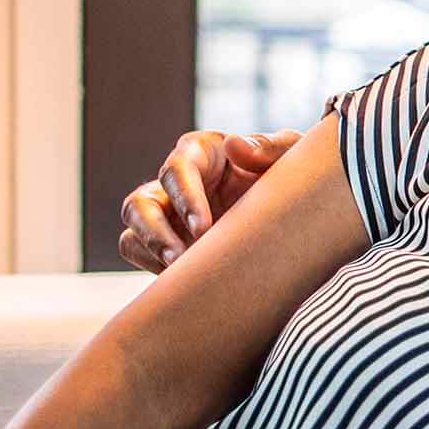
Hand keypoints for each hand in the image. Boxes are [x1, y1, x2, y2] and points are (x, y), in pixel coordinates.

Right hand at [118, 129, 302, 271]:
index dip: (184, 197)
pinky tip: (183, 283)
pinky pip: (139, 254)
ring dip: (149, 252)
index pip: (177, 168)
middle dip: (156, 232)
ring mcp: (167, 215)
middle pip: (140, 202)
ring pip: (132, 231)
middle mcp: (176, 184)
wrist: (295, 214)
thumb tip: (234, 145)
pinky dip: (152, 268)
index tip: (203, 227)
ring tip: (177, 274)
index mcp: (201, 153)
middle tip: (181, 258)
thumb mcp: (290, 156)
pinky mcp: (166, 242)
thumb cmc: (288, 175)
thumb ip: (270, 147)